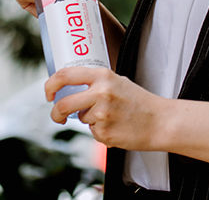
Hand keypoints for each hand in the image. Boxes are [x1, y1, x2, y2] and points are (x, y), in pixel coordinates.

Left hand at [47, 67, 208, 166]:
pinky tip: (116, 127)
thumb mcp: (115, 80)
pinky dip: (100, 132)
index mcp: (102, 75)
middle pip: (64, 104)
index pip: (65, 75)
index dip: (51, 84)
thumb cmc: (137, 100)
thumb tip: (68, 87)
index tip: (48, 93)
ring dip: (89, 120)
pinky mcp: (106, 134)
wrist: (159, 121)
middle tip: (58, 116)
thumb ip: (94, 82)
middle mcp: (100, 93)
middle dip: (56, 113)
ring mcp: (102, 115)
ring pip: (81, 119)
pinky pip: (93, 133)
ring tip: (110, 117)